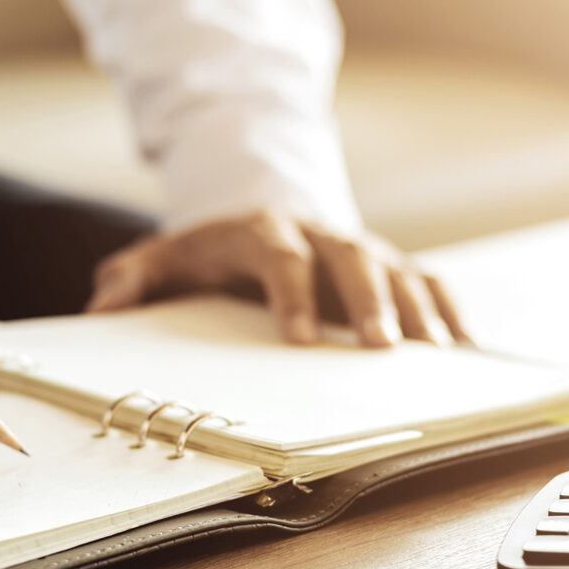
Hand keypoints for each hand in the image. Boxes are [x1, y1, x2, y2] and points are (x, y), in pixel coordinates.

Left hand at [85, 213, 468, 347]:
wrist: (260, 214)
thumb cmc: (211, 253)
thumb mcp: (165, 257)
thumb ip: (133, 277)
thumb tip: (104, 304)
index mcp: (265, 231)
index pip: (282, 256)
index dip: (292, 294)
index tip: (299, 340)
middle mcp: (323, 236)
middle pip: (351, 262)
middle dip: (369, 304)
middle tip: (381, 349)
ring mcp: (363, 250)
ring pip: (400, 272)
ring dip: (419, 312)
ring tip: (436, 354)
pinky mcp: (392, 265)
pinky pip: (430, 282)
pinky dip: (450, 311)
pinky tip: (464, 349)